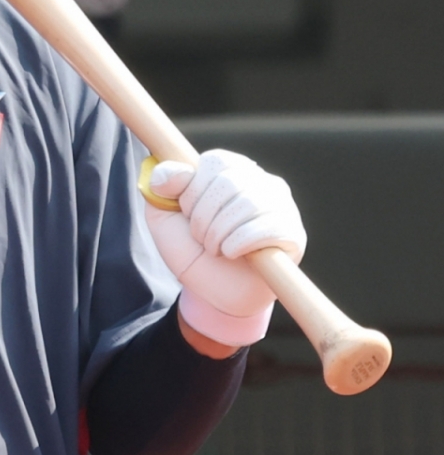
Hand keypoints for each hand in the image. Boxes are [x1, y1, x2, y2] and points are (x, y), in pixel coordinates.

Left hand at [145, 148, 306, 347]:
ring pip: (248, 204)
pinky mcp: (293, 233)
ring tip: (215, 248)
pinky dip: (237, 244)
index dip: (193, 190)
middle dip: (203, 217)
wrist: (210, 294)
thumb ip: (161, 187)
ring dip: (218, 234)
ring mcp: (282, 206)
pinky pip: (265, 228)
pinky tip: (233, 254)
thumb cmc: (191, 251)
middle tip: (201, 238)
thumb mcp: (164, 217)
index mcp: (232, 170)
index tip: (187, 213)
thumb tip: (171, 170)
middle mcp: (262, 181)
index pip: (215, 161)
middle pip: (230, 182)